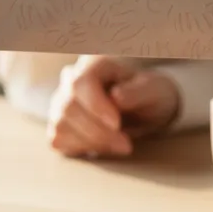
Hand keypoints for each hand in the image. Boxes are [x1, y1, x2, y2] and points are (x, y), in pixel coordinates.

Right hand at [47, 56, 179, 157]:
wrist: (145, 109)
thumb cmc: (149, 95)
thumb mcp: (154, 91)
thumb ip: (137, 92)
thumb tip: (116, 96)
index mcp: (94, 63)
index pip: (81, 82)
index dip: (95, 106)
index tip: (117, 124)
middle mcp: (71, 78)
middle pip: (69, 106)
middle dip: (97, 131)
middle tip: (126, 144)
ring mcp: (61, 101)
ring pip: (61, 124)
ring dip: (91, 142)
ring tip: (120, 145)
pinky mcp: (59, 123)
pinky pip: (58, 139)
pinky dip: (81, 148)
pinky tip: (103, 146)